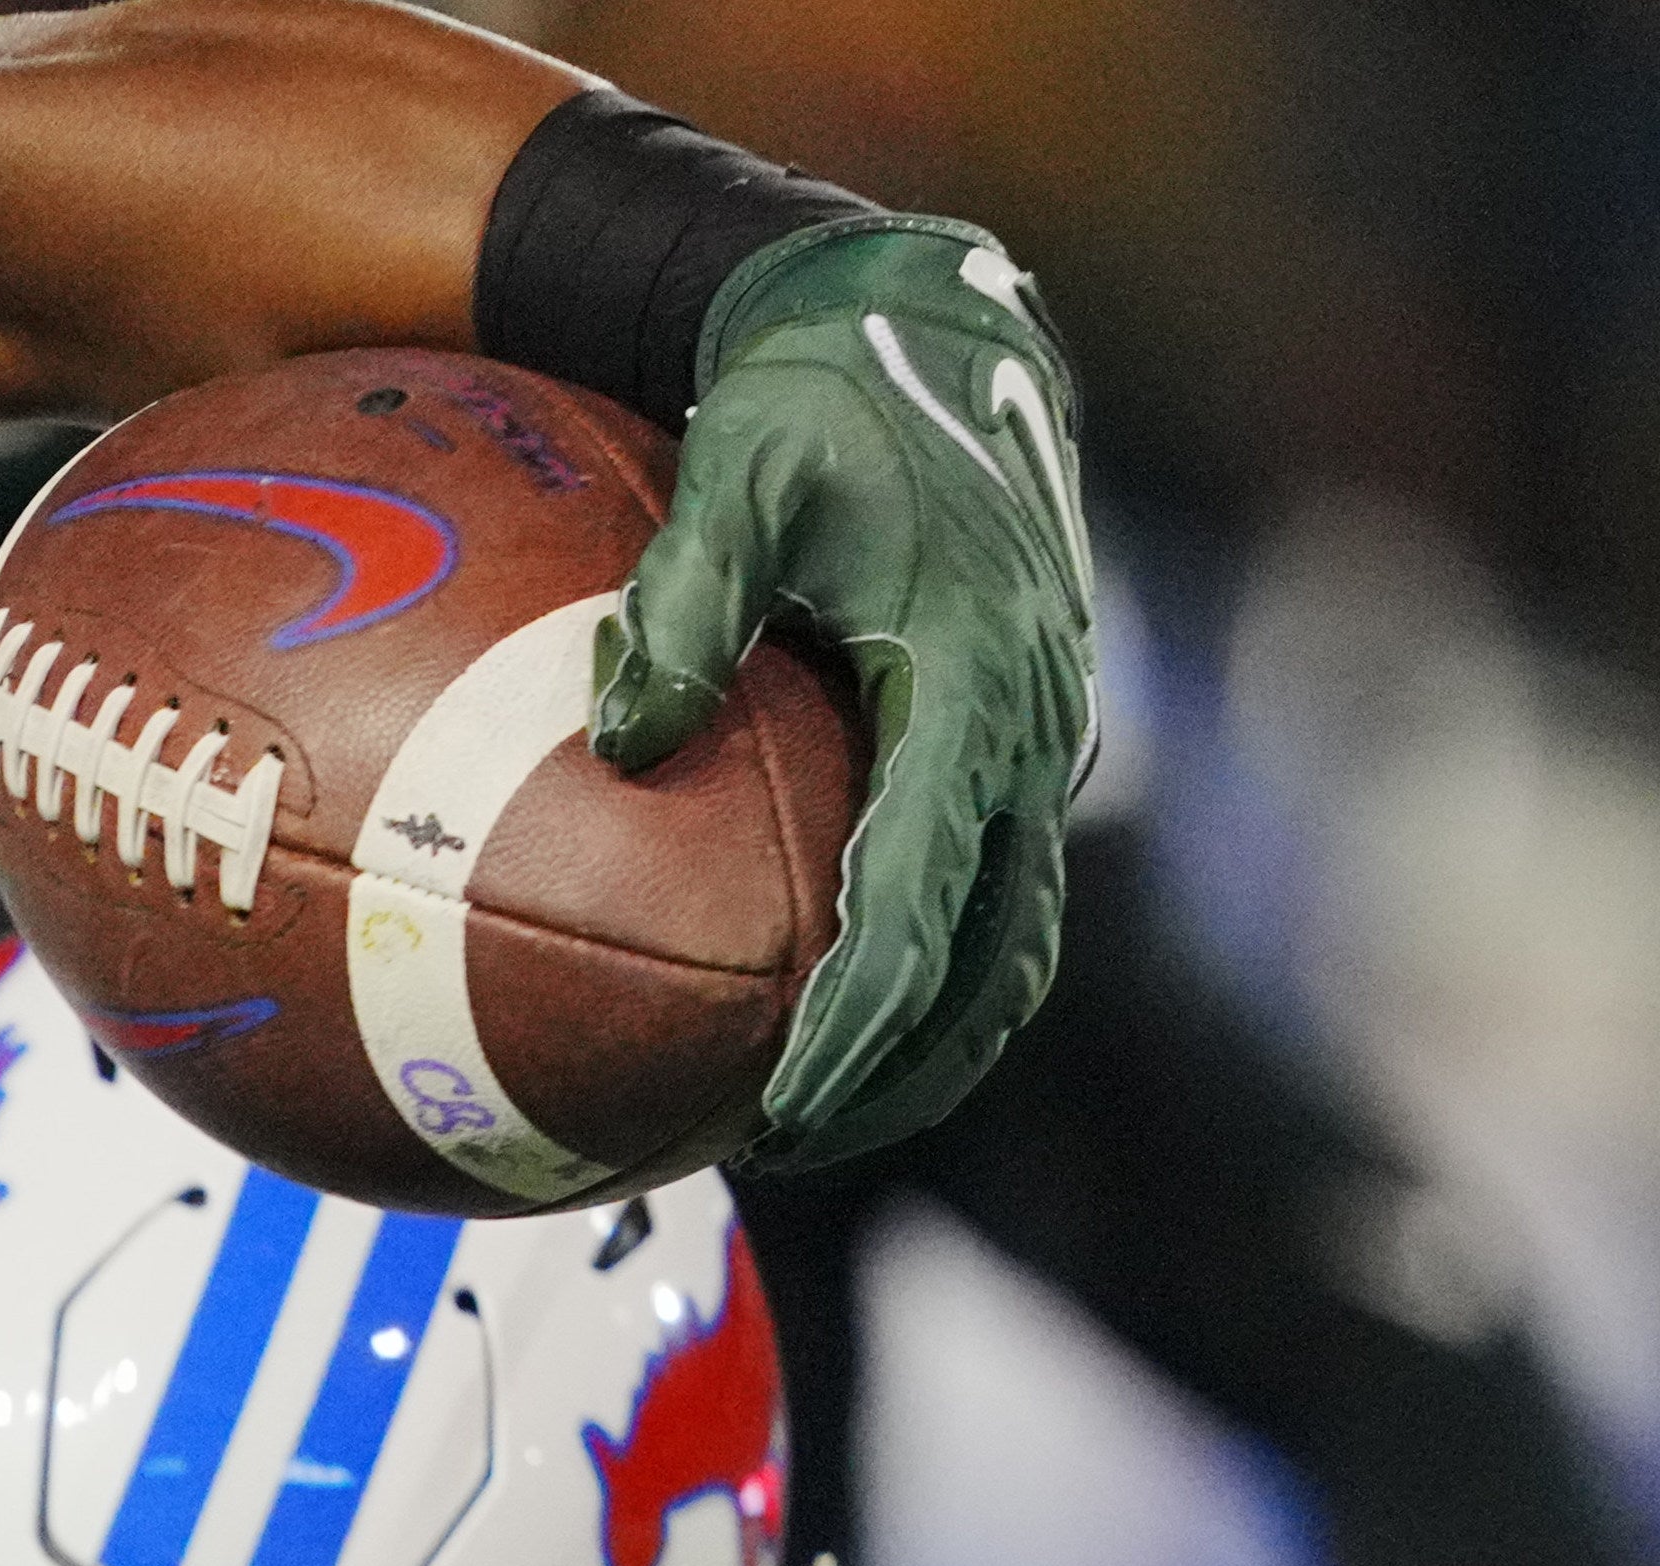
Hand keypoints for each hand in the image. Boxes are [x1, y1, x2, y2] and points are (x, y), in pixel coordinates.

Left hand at [592, 216, 1098, 1168]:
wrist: (928, 327)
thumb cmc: (820, 395)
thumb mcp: (743, 469)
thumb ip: (685, 597)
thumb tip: (623, 735)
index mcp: (973, 681)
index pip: (922, 892)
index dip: (864, 1013)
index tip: (790, 1095)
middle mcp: (1029, 726)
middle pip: (989, 958)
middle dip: (902, 1068)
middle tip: (782, 1144)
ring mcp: (1036, 738)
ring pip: (1008, 941)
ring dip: (929, 1044)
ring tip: (810, 1122)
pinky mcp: (1017, 736)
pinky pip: (988, 887)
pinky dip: (932, 972)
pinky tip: (828, 1018)